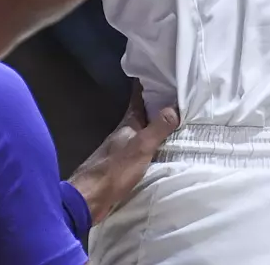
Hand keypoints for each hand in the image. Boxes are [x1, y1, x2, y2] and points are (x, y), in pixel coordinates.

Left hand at [68, 81, 179, 223]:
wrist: (90, 199)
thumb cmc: (114, 169)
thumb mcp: (141, 147)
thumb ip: (158, 128)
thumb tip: (176, 107)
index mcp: (128, 123)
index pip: (138, 96)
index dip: (148, 82)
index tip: (162, 70)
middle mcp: (125, 132)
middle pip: (143, 112)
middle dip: (158, 103)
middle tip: (179, 94)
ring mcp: (123, 149)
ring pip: (144, 130)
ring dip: (158, 124)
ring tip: (178, 120)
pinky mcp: (124, 165)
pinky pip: (144, 147)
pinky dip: (155, 144)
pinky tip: (165, 148)